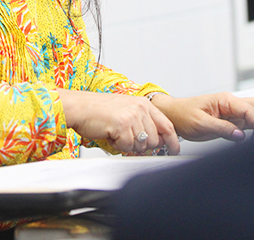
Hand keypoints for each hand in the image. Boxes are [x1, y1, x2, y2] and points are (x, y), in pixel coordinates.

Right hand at [58, 89, 180, 154]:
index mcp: (143, 104)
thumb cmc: (98, 110)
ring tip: (116, 133)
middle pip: (155, 139)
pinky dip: (118, 145)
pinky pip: (127, 146)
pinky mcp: (122, 125)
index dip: (172, 141)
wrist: (79, 107)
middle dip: (142, 145)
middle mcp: (140, 108)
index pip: (166, 125)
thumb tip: (154, 141)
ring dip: (128, 144)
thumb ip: (142, 122)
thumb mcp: (126, 111)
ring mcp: (132, 116)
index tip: (174, 150)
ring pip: (141, 144)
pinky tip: (110, 134)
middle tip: (127, 139)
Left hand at [149, 93, 253, 142]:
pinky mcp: (230, 122)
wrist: (174, 116)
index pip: (248, 108)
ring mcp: (232, 113)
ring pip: (253, 115)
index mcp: (225, 100)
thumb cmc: (183, 115)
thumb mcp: (201, 123)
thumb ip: (223, 128)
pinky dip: (251, 129)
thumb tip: (240, 134)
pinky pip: (245, 124)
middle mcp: (231, 104)